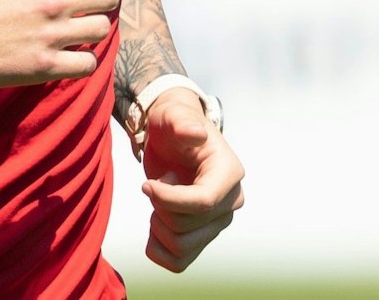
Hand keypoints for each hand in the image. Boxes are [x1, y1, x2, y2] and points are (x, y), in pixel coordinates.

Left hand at [140, 88, 245, 271]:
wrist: (171, 139)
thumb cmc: (172, 125)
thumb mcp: (172, 116)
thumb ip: (182, 123)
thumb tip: (196, 134)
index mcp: (229, 172)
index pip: (203, 203)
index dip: (168, 200)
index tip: (146, 185)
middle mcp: (231, 201)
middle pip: (186, 226)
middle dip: (159, 208)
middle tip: (157, 183)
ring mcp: (219, 222)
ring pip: (182, 247)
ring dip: (158, 227)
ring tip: (160, 200)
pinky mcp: (203, 237)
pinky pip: (178, 263)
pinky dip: (158, 248)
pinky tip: (155, 222)